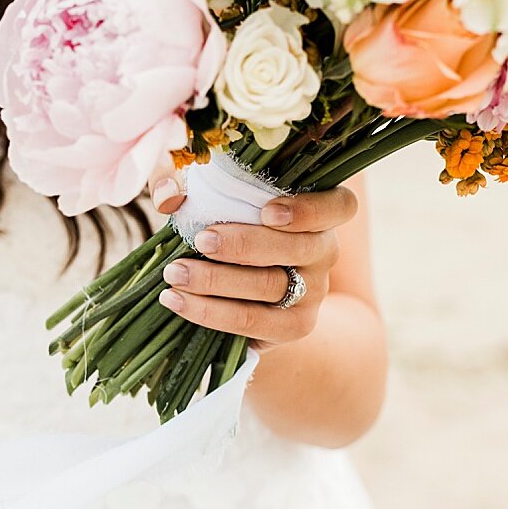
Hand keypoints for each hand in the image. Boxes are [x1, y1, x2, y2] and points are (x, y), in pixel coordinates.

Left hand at [149, 168, 357, 349]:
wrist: (238, 291)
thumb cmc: (226, 224)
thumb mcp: (208, 195)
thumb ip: (186, 181)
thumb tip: (168, 194)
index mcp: (320, 213)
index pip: (339, 206)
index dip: (310, 209)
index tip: (268, 211)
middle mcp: (325, 252)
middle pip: (299, 247)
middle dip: (245, 245)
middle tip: (201, 240)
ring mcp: (314, 292)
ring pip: (271, 286)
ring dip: (217, 280)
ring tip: (175, 273)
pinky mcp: (293, 326)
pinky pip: (253, 322)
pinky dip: (211, 312)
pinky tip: (177, 300)